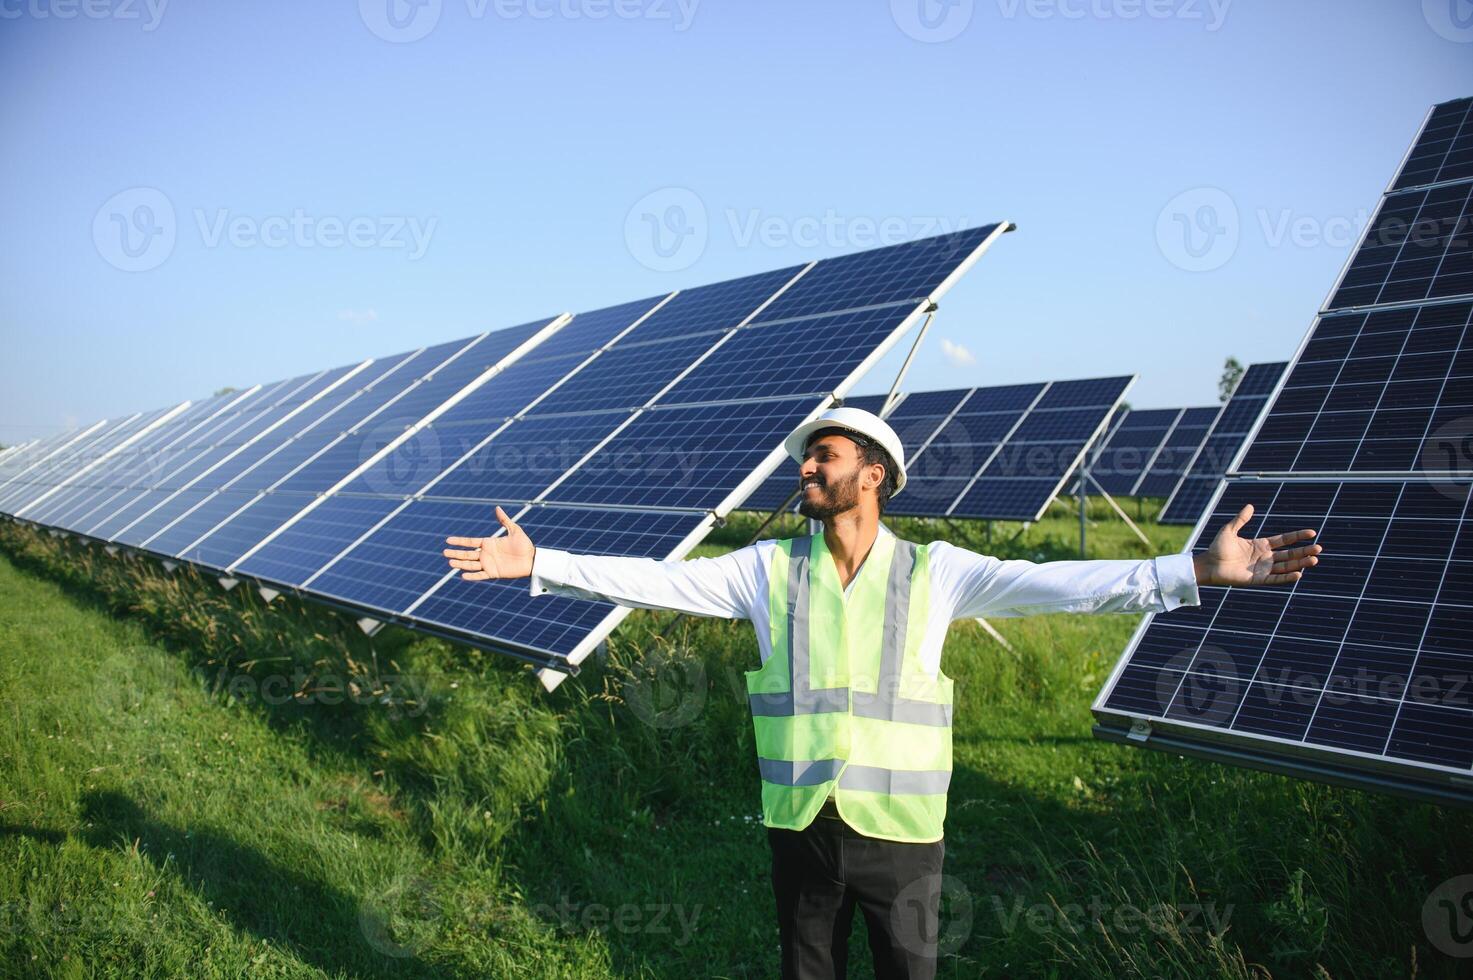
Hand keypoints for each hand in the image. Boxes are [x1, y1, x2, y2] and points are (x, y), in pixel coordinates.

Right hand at [443, 506, 534, 580]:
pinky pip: (480, 575)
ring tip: (450, 563)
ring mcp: (489, 564)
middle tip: (444, 553)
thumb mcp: (514, 530)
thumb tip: (497, 508)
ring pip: (470, 565)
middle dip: (456, 553)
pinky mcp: (493, 573)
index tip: (448, 540)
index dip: (459, 541)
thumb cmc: (524, 545)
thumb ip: (504, 520)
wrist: (532, 559)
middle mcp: (486, 554)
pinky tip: (463, 575)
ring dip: (460, 564)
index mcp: (488, 543)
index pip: (470, 542)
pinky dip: (472, 576)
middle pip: (467, 554)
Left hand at [1193, 504, 1321, 586]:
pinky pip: (1276, 579)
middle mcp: (1265, 557)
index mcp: (1261, 545)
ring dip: (1300, 564)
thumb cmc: (1217, 548)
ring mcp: (1263, 569)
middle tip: (1319, 548)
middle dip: (1304, 551)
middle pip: (1290, 554)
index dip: (1297, 536)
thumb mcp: (1229, 530)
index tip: (1312, 532)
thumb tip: (1250, 506)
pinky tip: (1299, 574)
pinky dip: (1287, 577)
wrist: (1208, 564)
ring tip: (1314, 560)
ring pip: (1286, 566)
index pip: (1284, 540)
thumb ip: (1240, 519)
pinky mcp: (1258, 579)